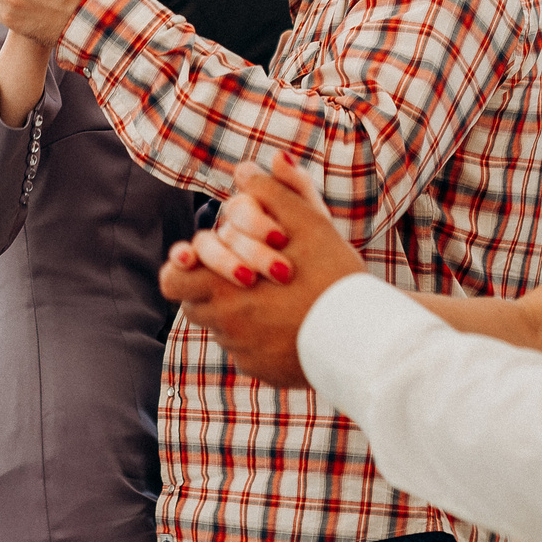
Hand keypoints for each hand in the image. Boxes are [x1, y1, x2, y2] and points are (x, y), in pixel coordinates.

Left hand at [157, 152, 367, 388]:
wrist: (370, 339)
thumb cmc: (334, 277)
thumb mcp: (308, 224)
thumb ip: (272, 193)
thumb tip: (246, 169)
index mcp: (223, 291)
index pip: (172, 280)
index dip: (183, 266)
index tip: (198, 259)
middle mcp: (226, 328)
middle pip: (196, 305)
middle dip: (216, 286)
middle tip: (248, 273)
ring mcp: (245, 355)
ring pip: (224, 328)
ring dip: (239, 312)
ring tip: (275, 297)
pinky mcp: (263, 373)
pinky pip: (249, 352)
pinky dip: (261, 338)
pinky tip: (290, 324)